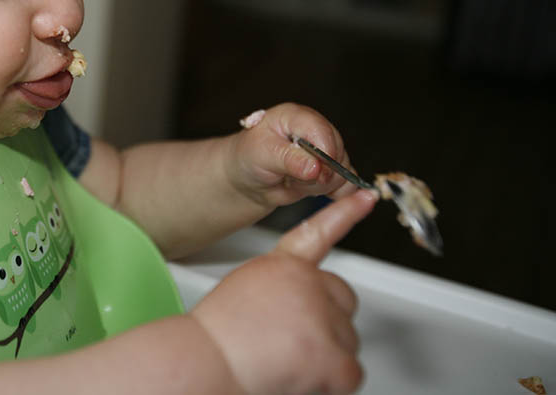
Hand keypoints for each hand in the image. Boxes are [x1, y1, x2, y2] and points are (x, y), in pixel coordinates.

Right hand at [190, 189, 377, 394]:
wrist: (209, 362)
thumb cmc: (219, 338)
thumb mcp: (245, 290)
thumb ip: (283, 288)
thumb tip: (304, 308)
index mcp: (282, 266)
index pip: (317, 234)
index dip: (343, 215)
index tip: (364, 197)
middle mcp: (306, 283)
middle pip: (342, 301)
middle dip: (326, 322)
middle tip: (290, 340)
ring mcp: (322, 316)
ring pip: (347, 340)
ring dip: (324, 356)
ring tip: (284, 360)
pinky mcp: (333, 354)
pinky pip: (350, 372)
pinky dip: (330, 383)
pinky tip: (298, 377)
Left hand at [230, 103, 357, 208]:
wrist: (249, 177)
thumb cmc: (250, 157)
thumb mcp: (262, 154)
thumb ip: (288, 159)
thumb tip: (315, 167)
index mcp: (296, 117)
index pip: (321, 131)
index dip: (323, 153)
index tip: (314, 172)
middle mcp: (315, 130)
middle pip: (337, 152)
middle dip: (317, 174)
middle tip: (290, 178)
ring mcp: (326, 150)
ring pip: (342, 172)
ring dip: (319, 185)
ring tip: (293, 181)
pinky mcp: (332, 169)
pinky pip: (347, 184)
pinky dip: (332, 192)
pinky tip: (309, 190)